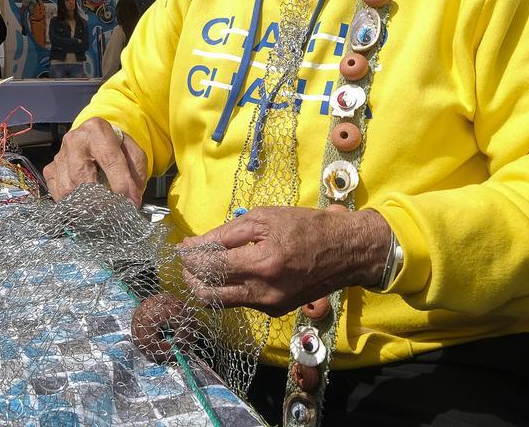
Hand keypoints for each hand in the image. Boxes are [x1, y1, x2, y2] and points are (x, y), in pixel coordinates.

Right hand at [45, 117, 146, 205]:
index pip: (109, 159)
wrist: (96, 139)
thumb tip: (130, 200)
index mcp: (97, 130)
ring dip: (85, 204)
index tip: (130, 201)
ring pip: (68, 189)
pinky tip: (84, 203)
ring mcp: (60, 155)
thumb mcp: (134, 153)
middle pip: (82, 177)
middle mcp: (74, 140)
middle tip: (113, 211)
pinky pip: (57, 193)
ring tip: (100, 209)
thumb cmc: (116, 147)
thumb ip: (135, 174)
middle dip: (99, 199)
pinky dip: (71, 203)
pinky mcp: (50, 169)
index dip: (121, 183)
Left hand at [179, 206, 391, 316]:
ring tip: (204, 266)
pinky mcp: (275, 310)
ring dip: (206, 285)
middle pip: (210, 293)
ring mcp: (270, 305)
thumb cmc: (306, 227)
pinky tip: (230, 272)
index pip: (211, 266)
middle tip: (188, 260)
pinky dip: (229, 288)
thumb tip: (195, 244)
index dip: (190, 257)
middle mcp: (263, 292)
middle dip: (191, 277)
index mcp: (262, 264)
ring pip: (223, 301)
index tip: (182, 246)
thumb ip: (227, 233)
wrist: (345, 252)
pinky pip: (242, 302)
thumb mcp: (265, 218)